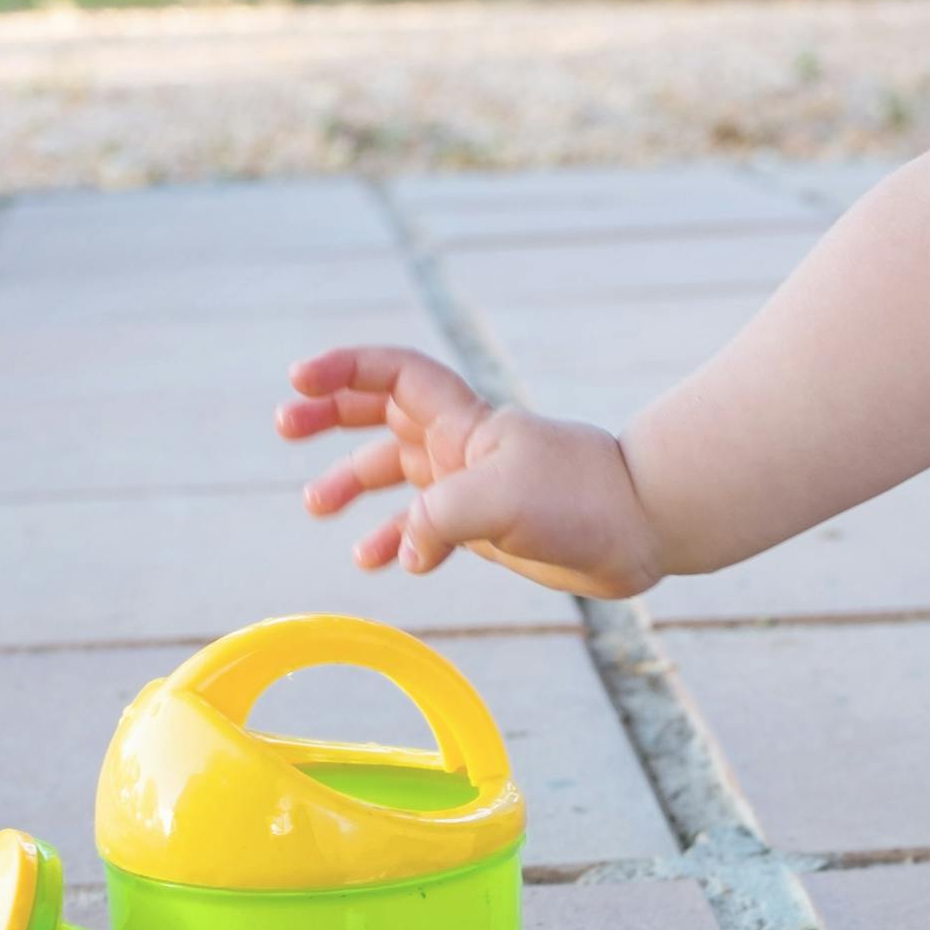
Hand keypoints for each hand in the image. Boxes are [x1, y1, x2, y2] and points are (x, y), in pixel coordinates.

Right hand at [278, 345, 665, 598]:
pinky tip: (381, 561)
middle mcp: (462, 446)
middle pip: (380, 413)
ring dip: (353, 482)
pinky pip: (426, 527)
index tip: (299, 380)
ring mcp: (472, 486)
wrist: (645, 530)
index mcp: (463, 422)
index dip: (343, 368)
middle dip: (330, 415)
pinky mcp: (487, 526)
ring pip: (397, 474)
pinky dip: (400, 540)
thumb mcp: (500, 502)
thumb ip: (437, 518)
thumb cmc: (582, 501)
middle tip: (285, 426)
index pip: (392, 374)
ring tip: (315, 505)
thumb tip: (405, 553)